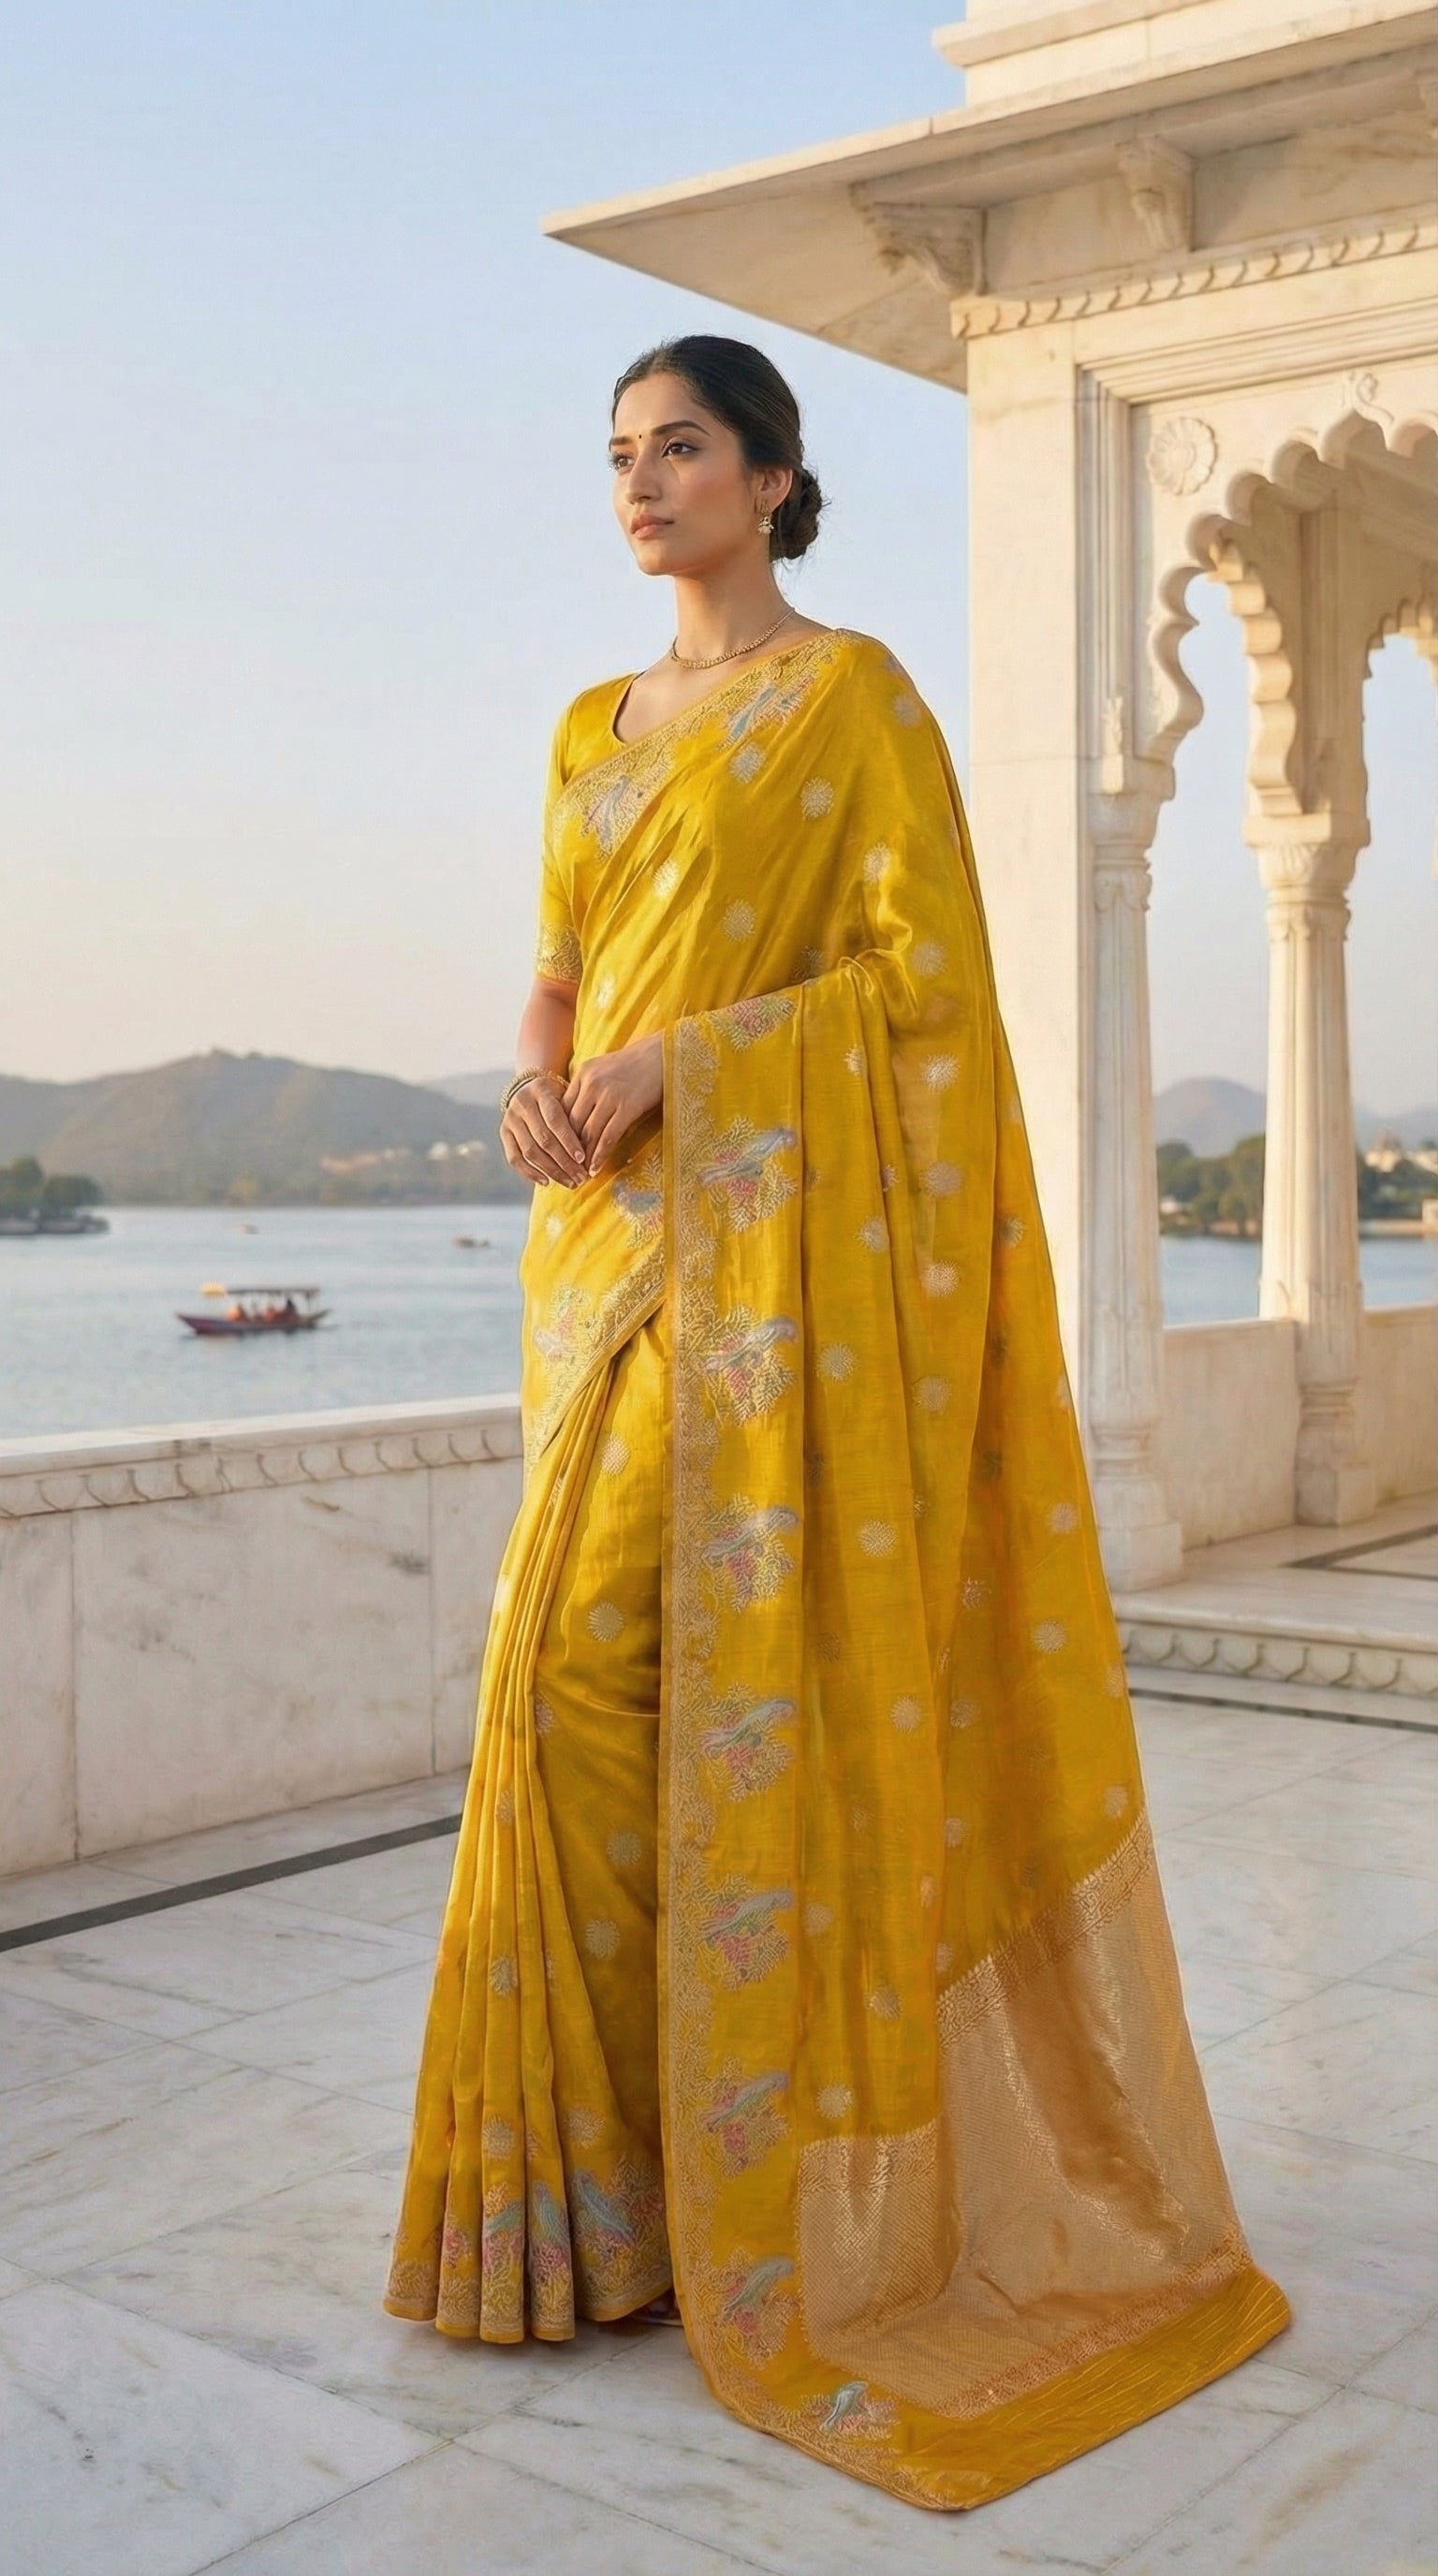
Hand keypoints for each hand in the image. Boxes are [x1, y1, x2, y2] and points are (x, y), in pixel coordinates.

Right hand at [500, 1073, 587, 1187]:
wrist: (530, 1088)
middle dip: (564, 1162)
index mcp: (540, 1091)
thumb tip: (590, 1152)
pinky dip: (530, 1173)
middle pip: (543, 1139)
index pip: (555, 1120)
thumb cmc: (557, 1096)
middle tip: (580, 1177)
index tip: (583, 1159)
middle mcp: (522, 1103)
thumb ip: (575, 1118)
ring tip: (569, 1182)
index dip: (569, 1141)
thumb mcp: (567, 1096)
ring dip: (551, 1170)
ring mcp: (510, 1118)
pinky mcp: (504, 1132)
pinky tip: (546, 1182)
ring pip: (530, 1151)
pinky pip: (514, 1158)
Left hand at [563, 1031, 662, 1174]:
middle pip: (572, 1123)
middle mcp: (592, 1083)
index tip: (558, 1151)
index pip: (563, 1109)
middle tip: (566, 1169)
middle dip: (568, 1149)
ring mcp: (609, 1095)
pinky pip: (608, 1137)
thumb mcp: (604, 1068)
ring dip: (583, 1157)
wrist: (664, 1054)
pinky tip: (596, 1168)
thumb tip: (576, 1116)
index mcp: (583, 1073)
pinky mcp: (627, 1106)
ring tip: (579, 1175)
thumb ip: (588, 1088)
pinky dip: (600, 1155)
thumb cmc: (636, 1064)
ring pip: (588, 1133)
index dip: (559, 1134)